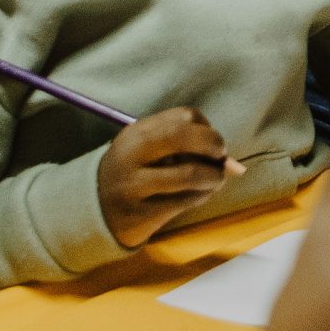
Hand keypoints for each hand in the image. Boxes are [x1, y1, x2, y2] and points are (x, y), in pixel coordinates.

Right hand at [96, 108, 235, 245]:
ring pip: (190, 174)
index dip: (206, 127)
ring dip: (214, 177)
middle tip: (221, 157)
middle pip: (183, 135)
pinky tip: (199, 195)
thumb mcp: (149, 151)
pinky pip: (185, 201)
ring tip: (215, 180)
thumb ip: (187, 147)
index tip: (209, 141)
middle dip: (213, 145)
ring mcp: (134, 185)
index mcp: (136, 133)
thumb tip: (234, 164)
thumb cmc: (134, 172)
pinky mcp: (140, 213)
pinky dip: (202, 196)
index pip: (184, 116)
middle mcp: (132, 155)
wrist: (95, 209)